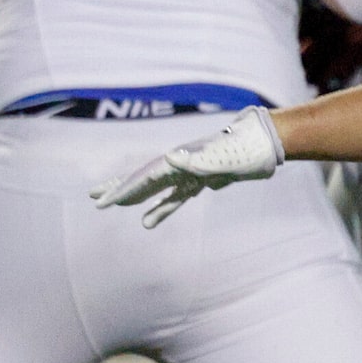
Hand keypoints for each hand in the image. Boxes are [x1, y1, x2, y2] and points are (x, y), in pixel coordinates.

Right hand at [90, 109, 285, 226]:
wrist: (266, 144)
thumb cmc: (245, 150)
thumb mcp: (221, 157)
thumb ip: (197, 160)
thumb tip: (169, 157)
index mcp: (180, 160)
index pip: (144, 177)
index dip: (122, 189)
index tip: (101, 201)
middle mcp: (181, 165)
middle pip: (144, 179)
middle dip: (120, 188)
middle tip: (95, 198)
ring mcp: (191, 173)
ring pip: (158, 188)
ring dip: (137, 198)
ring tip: (117, 207)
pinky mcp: (203, 180)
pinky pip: (177, 197)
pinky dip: (162, 207)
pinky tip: (151, 219)